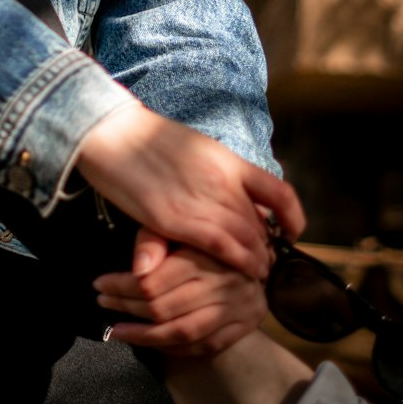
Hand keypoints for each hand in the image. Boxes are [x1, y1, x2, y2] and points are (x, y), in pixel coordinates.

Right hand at [75, 101, 303, 280]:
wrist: (109, 131)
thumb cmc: (145, 138)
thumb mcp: (193, 148)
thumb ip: (216, 174)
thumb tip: (235, 194)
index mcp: (227, 160)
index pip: (278, 192)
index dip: (292, 217)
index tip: (290, 232)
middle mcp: (222, 181)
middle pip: (260, 223)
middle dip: (267, 246)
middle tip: (265, 261)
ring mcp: (200, 201)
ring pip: (247, 239)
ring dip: (257, 260)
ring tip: (257, 272)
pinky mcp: (175, 220)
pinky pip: (221, 248)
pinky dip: (239, 262)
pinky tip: (245, 271)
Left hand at [91, 227, 268, 354]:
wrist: (256, 250)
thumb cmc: (204, 235)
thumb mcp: (177, 224)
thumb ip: (152, 240)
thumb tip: (135, 271)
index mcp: (205, 255)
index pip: (154, 282)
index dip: (121, 286)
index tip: (100, 284)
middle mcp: (223, 284)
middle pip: (163, 308)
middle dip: (126, 308)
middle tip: (103, 302)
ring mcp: (236, 309)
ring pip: (181, 332)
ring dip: (143, 336)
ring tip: (116, 330)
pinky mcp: (243, 327)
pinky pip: (201, 346)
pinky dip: (171, 348)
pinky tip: (148, 340)